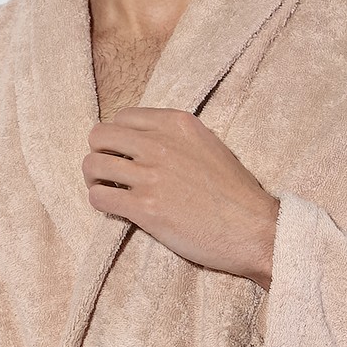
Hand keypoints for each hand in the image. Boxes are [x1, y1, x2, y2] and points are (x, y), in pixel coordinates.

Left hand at [82, 107, 277, 287]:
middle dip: (99, 154)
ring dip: (94, 179)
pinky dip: (100, 201)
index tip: (124, 154)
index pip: (122, 117)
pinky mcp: (145, 208)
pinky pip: (100, 197)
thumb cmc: (236, 194)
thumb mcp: (210, 147)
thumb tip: (149, 143)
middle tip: (108, 172)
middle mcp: (160, 144)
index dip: (117, 137)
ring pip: (93, 165)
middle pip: (100, 136)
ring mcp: (151, 175)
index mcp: (177, 123)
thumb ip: (178, 139)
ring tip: (107, 190)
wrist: (254, 229)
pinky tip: (115, 208)